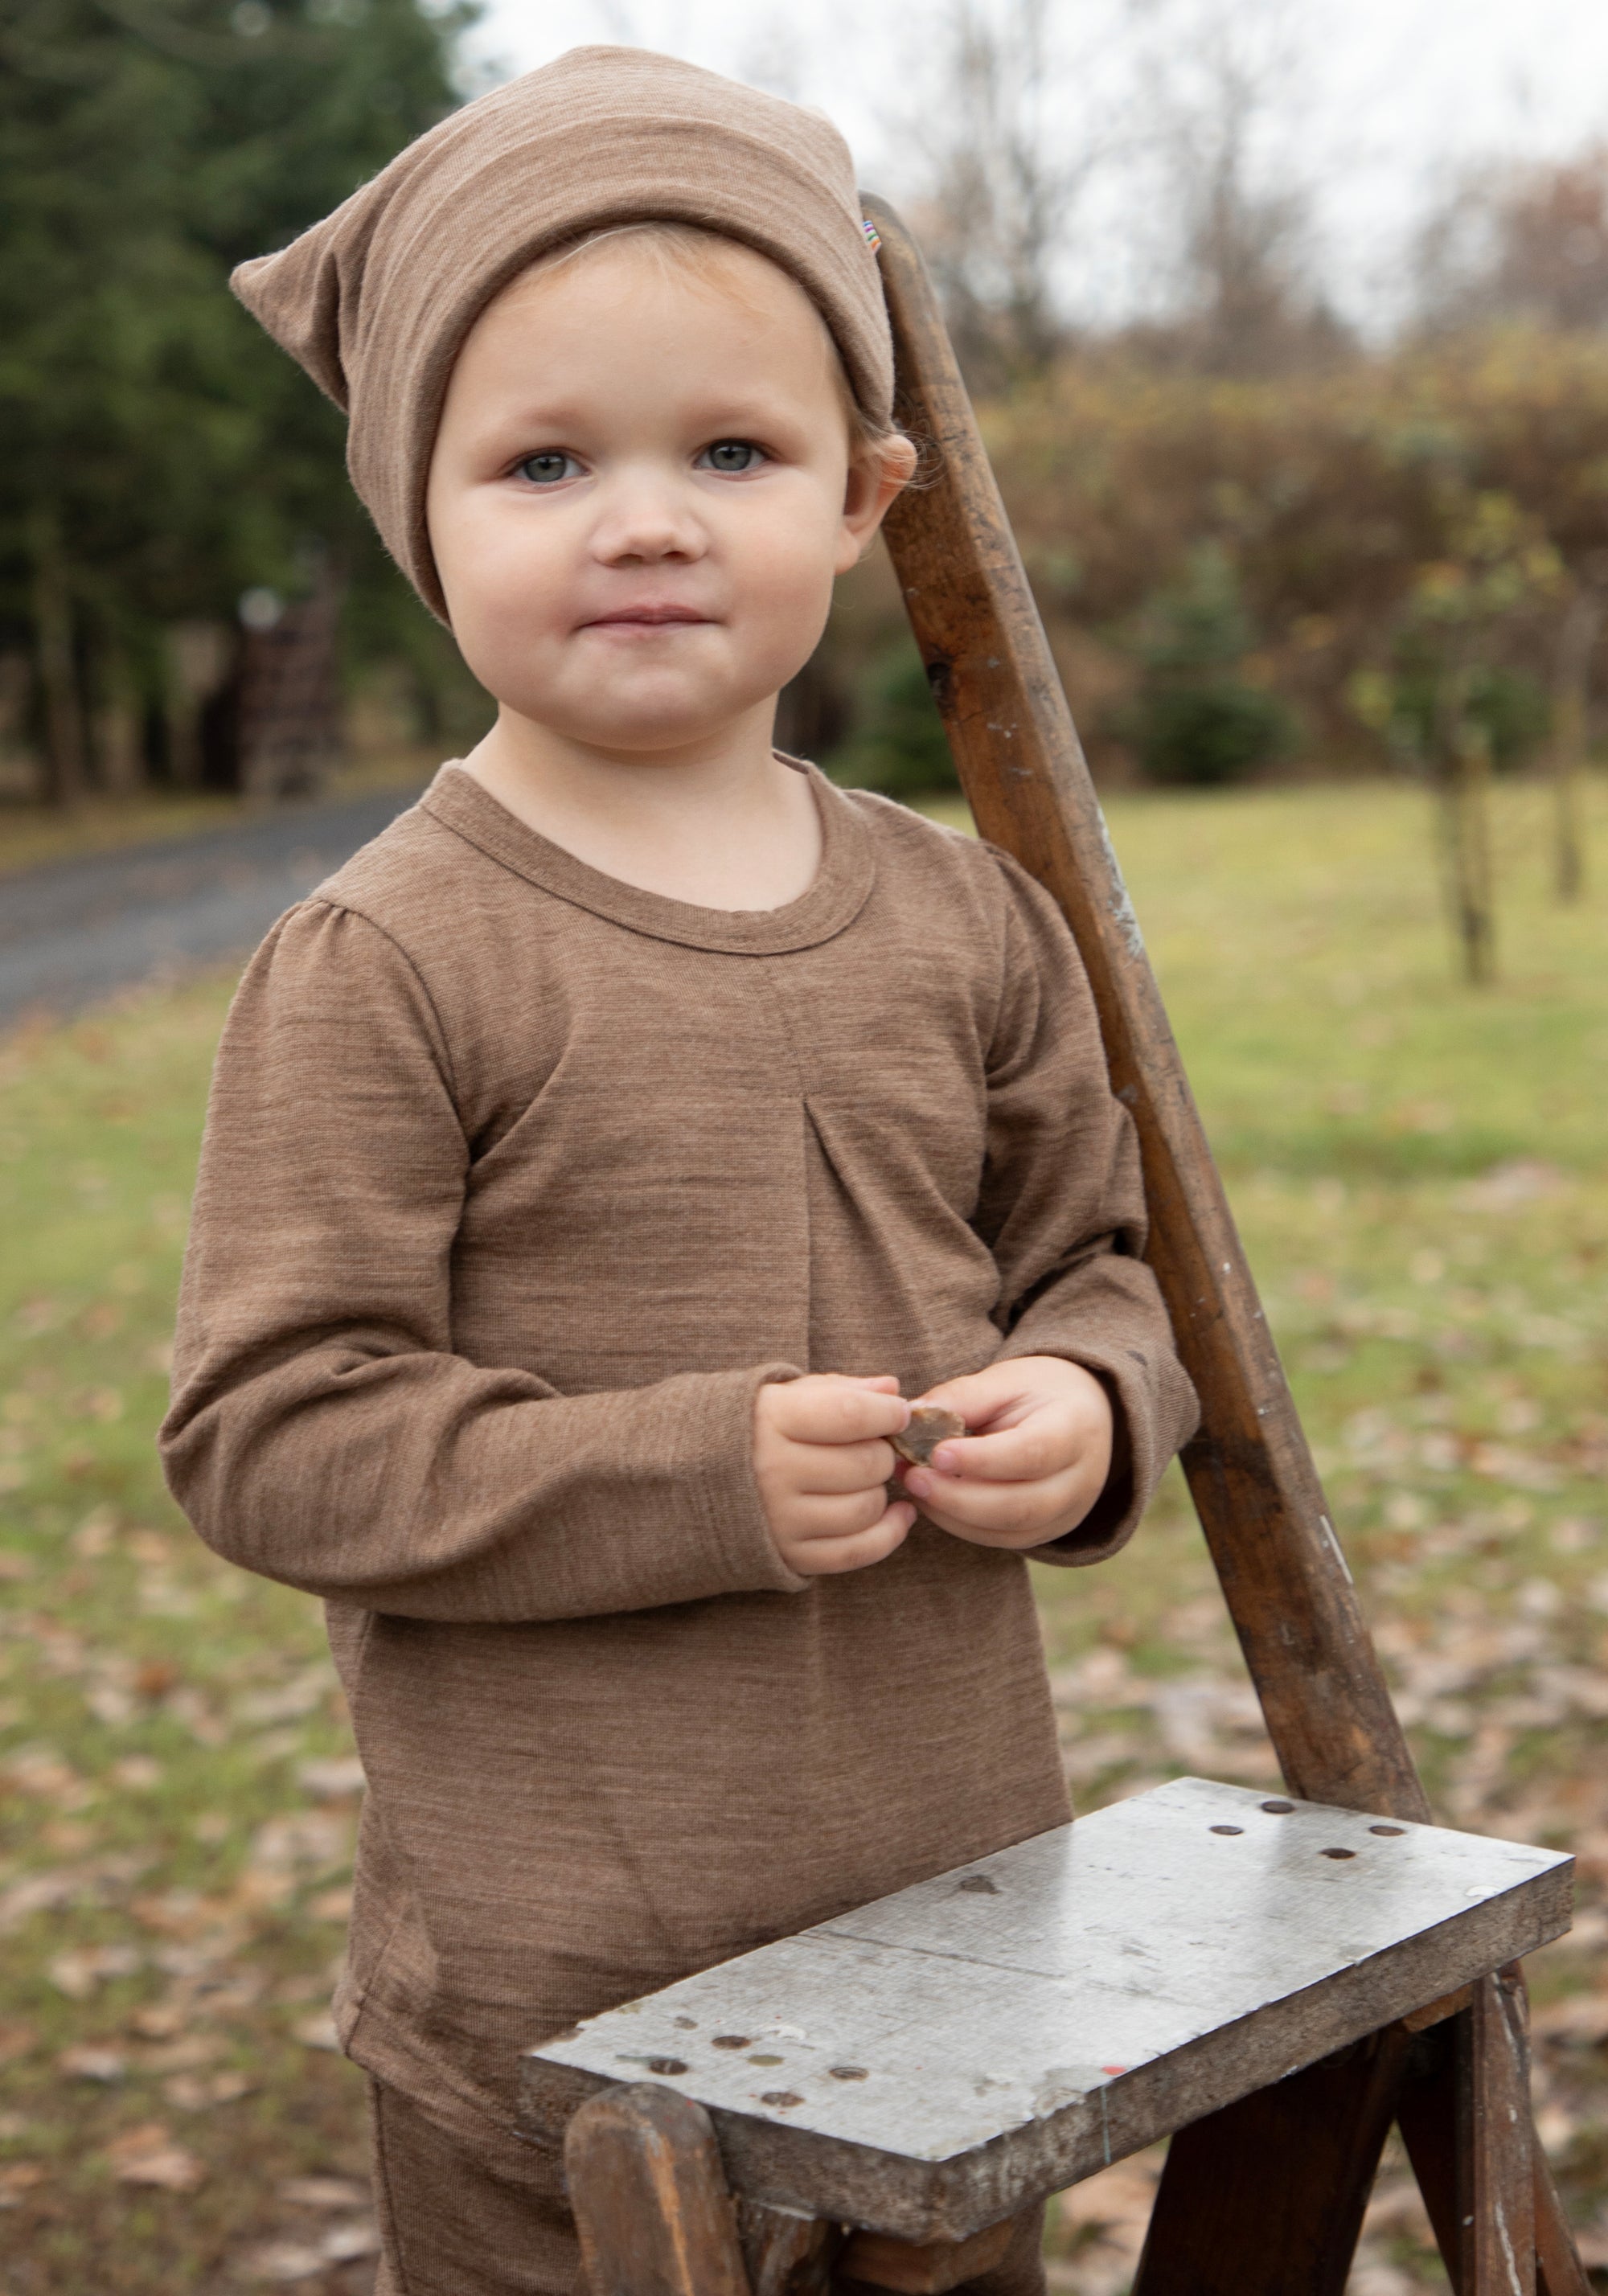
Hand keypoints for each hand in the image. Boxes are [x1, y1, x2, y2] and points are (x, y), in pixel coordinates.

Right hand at [754, 1375, 915, 1576]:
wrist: (689, 1481)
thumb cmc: (751, 1429)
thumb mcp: (785, 1395)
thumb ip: (840, 1390)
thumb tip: (893, 1390)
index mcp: (769, 1420)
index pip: (850, 1414)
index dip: (887, 1412)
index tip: (897, 1412)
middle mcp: (771, 1471)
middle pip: (866, 1463)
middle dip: (884, 1451)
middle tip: (873, 1445)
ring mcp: (779, 1519)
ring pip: (866, 1507)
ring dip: (881, 1490)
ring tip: (868, 1477)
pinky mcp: (788, 1555)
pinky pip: (856, 1552)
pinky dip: (889, 1533)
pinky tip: (898, 1513)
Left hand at [897, 1357, 1113, 1549]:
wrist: (1082, 1416)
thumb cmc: (1038, 1393)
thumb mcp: (1007, 1379)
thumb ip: (965, 1396)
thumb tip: (914, 1415)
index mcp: (1074, 1430)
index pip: (1031, 1454)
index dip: (982, 1460)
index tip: (937, 1453)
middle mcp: (1080, 1480)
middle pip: (1020, 1506)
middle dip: (958, 1497)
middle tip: (912, 1476)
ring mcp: (1066, 1513)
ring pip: (1008, 1531)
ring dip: (953, 1514)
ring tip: (915, 1485)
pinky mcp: (1046, 1532)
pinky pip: (1000, 1540)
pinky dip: (960, 1525)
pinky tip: (933, 1501)